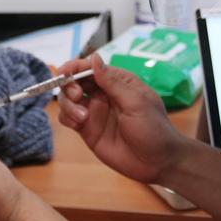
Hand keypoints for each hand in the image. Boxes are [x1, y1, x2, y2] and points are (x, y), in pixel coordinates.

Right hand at [58, 54, 183, 183]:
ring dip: (68, 104)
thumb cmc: (153, 129)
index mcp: (118, 82)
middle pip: (75, 81)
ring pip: (68, 99)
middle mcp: (103, 94)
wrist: (157, 163)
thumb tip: (94, 57)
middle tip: (77, 96)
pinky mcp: (87, 129)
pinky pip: (68, 117)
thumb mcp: (136, 102)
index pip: (91, 68)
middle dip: (69, 86)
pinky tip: (78, 124)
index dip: (74, 67)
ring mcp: (94, 112)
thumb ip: (112, 82)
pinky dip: (67, 117)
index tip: (62, 72)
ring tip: (82, 118)